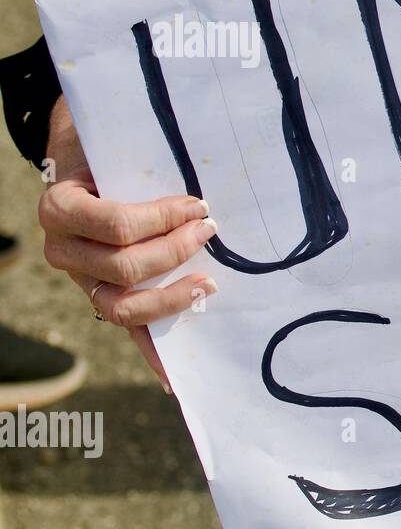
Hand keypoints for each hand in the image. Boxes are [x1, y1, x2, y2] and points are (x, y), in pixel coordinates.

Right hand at [38, 96, 218, 389]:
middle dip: (176, 250)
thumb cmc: (110, 153)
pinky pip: (127, 331)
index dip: (164, 218)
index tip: (199, 206)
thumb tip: (202, 188)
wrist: (85, 159)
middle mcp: (64, 250)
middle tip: (210, 231)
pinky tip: (176, 377)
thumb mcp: (121, 151)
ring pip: (122, 306)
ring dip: (172, 298)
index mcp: (62, 209)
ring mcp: (83, 280)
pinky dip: (152, 355)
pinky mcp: (104, 299)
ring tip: (210, 283)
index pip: (117, 224)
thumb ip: (148, 165)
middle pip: (124, 266)